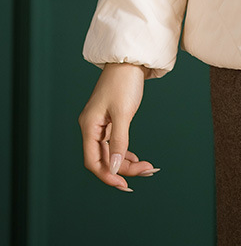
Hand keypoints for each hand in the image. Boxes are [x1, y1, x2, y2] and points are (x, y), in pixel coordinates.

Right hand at [78, 63, 156, 190]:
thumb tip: (113, 167)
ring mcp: (101, 124)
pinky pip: (114, 143)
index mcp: (89, 126)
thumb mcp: (123, 113)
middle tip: (147, 172)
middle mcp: (92, 127)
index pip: (92, 161)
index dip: (107, 175)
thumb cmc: (124, 82)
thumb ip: (118, 141)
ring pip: (110, 152)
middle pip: (103, 158)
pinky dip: (125, 152)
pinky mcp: (110, 119)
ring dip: (126, 162)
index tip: (125, 185)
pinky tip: (137, 158)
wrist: (130, 60)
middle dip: (123, 169)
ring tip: (147, 167)